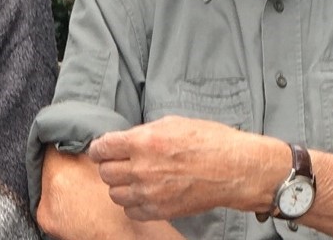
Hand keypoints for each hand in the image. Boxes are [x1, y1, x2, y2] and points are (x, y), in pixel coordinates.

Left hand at [88, 116, 260, 221]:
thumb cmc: (209, 141)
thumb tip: (127, 139)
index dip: (100, 148)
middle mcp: (142, 168)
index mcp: (145, 141)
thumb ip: (146, 132)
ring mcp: (149, 192)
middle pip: (105, 172)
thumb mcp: (175, 123)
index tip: (103, 149)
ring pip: (115, 193)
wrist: (232, 168)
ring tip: (137, 177)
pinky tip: (146, 192)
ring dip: (122, 185)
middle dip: (111, 165)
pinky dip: (134, 202)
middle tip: (122, 161)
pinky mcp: (158, 210)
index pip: (103, 147)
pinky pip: (130, 210)